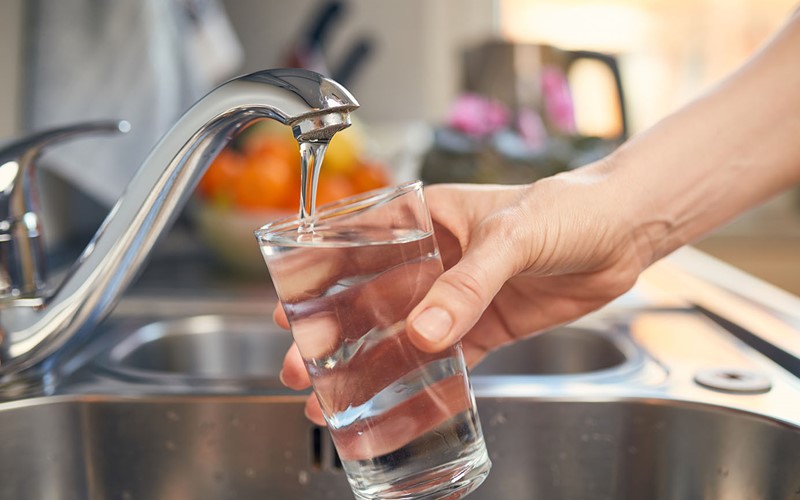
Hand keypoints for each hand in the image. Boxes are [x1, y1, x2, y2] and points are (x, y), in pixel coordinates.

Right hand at [277, 161, 651, 424]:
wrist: (623, 232)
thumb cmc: (567, 208)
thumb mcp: (512, 236)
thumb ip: (468, 283)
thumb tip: (424, 331)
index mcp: (428, 219)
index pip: (360, 245)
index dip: (320, 276)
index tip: (290, 306)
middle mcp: (436, 258)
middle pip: (372, 298)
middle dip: (335, 332)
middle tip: (303, 365)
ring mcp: (459, 295)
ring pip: (404, 333)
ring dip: (371, 363)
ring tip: (337, 395)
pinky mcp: (486, 325)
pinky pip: (448, 358)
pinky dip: (423, 380)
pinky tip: (397, 401)